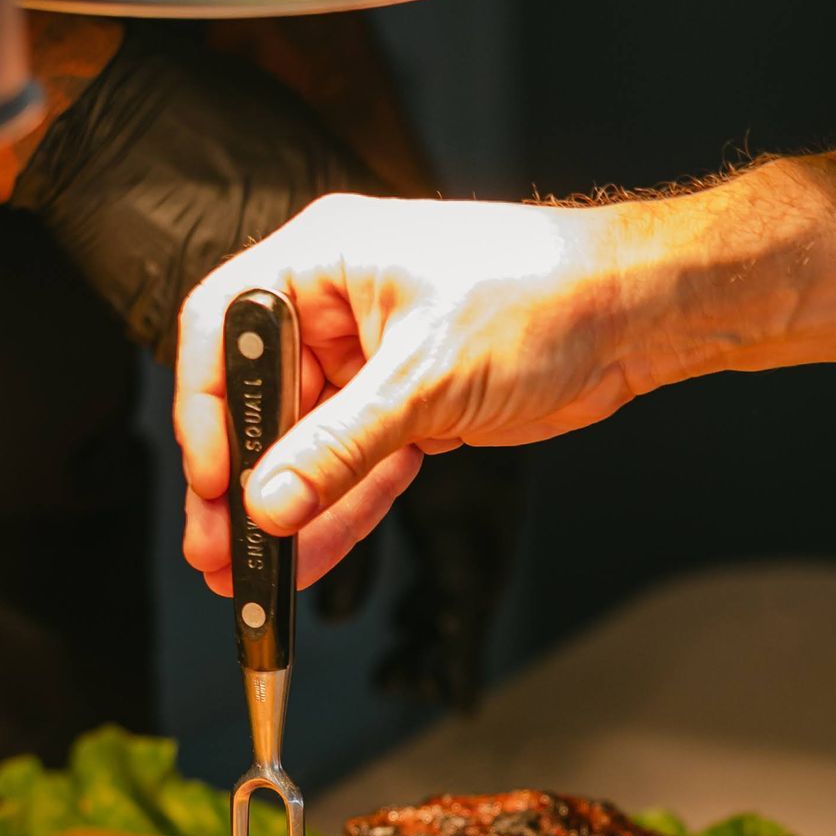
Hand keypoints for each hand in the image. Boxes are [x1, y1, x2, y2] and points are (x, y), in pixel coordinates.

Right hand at [174, 191, 667, 592]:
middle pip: (260, 400)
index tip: (213, 480)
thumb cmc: (542, 296)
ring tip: (255, 574)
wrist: (629, 315)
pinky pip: (355, 465)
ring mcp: (371, 358)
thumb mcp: (424, 377)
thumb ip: (339, 446)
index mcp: (322, 261)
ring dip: (287, 510)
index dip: (207, 410)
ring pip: (307, 445)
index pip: (226, 331)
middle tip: (219, 550)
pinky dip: (339, 510)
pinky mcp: (407, 403)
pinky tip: (309, 555)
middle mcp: (336, 306)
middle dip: (242, 482)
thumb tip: (269, 499)